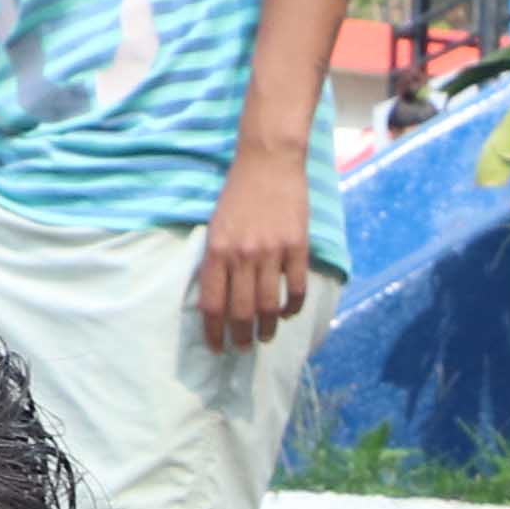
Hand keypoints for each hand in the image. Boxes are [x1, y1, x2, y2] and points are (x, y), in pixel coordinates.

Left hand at [194, 151, 314, 358]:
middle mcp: (243, 255)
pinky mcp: (297, 247)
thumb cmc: (238, 194)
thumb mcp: (216, 226)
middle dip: (241, 338)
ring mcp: (271, 252)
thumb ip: (216, 261)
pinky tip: (287, 312)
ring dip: (266, 328)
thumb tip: (217, 300)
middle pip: (241, 312)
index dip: (214, 332)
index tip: (217, 347)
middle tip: (243, 348)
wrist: (268, 160)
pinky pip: (296, 289)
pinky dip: (292, 307)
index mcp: (218, 251)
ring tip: (265, 336)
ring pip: (268, 306)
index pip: (212, 304)